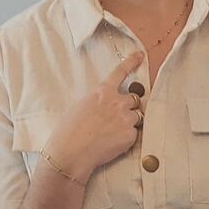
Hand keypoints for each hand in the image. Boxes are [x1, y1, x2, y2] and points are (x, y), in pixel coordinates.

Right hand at [46, 53, 145, 180]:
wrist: (71, 153)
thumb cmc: (69, 131)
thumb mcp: (81, 106)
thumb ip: (98, 101)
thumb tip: (107, 105)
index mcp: (102, 92)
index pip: (120, 73)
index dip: (131, 62)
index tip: (139, 55)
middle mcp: (117, 102)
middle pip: (135, 98)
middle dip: (130, 106)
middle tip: (118, 117)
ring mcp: (126, 119)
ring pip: (137, 116)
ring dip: (130, 121)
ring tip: (113, 132)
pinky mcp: (130, 135)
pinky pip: (135, 134)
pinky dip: (127, 138)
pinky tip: (112, 143)